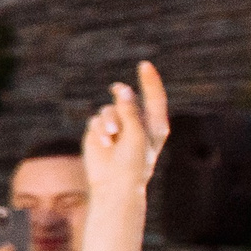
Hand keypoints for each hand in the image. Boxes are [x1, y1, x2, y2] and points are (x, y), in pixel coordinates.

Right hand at [80, 61, 168, 198]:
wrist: (114, 185)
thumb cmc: (133, 164)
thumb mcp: (136, 134)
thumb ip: (130, 110)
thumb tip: (122, 88)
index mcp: (154, 124)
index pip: (154, 97)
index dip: (149, 80)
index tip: (144, 64)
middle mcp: (136, 123)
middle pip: (127, 100)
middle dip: (122, 102)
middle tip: (118, 97)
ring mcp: (117, 127)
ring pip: (109, 109)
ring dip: (109, 120)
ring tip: (111, 136)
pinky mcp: (100, 132)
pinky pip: (96, 120)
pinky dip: (99, 130)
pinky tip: (105, 143)